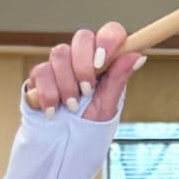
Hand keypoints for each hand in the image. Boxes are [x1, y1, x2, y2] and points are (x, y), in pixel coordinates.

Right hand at [26, 22, 144, 121]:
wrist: (63, 145)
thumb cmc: (89, 124)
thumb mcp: (107, 104)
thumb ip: (118, 78)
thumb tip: (138, 56)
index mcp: (105, 62)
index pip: (111, 33)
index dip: (107, 40)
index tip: (102, 61)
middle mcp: (83, 58)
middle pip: (82, 37)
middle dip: (83, 65)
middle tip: (87, 90)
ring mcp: (60, 65)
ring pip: (59, 53)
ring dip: (67, 84)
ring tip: (72, 107)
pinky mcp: (40, 75)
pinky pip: (41, 71)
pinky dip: (48, 94)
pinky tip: (53, 110)